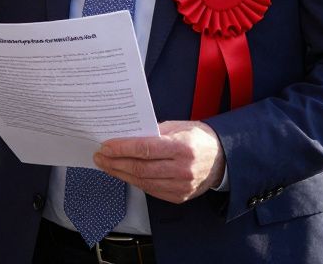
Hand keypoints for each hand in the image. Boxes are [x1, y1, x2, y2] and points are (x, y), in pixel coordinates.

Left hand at [93, 120, 224, 203]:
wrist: (223, 160)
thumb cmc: (199, 139)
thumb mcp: (180, 126)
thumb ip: (155, 131)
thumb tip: (128, 134)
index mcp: (183, 147)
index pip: (146, 149)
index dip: (123, 148)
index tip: (106, 146)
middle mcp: (182, 169)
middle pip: (141, 168)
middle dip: (116, 163)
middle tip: (100, 157)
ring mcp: (181, 186)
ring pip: (143, 182)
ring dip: (121, 174)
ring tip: (107, 165)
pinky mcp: (179, 197)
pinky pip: (151, 190)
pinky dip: (134, 182)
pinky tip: (123, 174)